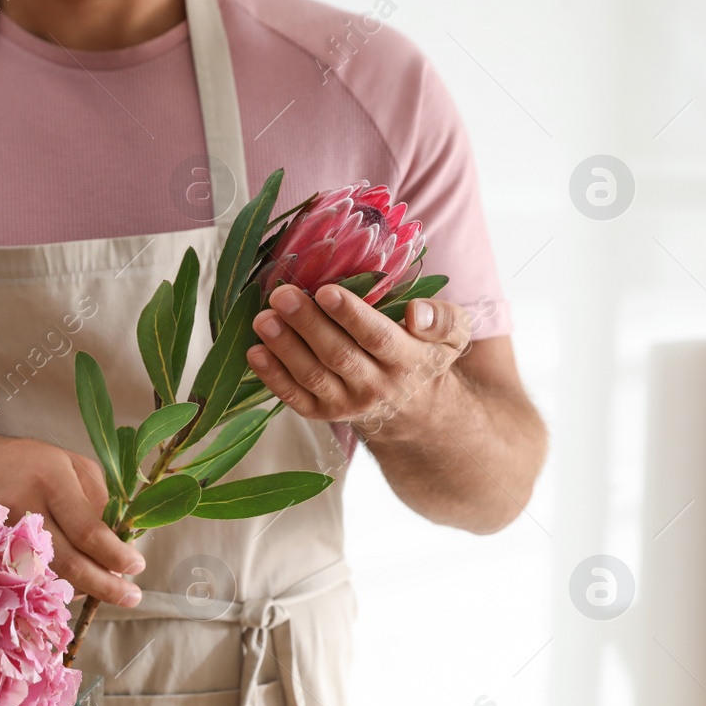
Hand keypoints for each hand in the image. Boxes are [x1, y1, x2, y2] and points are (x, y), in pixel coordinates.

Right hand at [0, 432, 143, 606]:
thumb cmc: (27, 462)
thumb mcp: (70, 464)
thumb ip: (99, 498)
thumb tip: (119, 541)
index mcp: (51, 481)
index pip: (89, 531)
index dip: (116, 555)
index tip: (137, 566)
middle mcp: (27, 509)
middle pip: (71, 563)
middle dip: (106, 585)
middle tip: (131, 596)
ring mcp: (5, 536)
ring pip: (52, 579)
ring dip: (84, 589)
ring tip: (104, 586)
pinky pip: (32, 581)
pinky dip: (57, 586)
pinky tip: (73, 582)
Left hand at [246, 283, 472, 438]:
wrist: (415, 411)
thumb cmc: (424, 354)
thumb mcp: (452, 335)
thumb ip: (442, 318)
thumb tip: (416, 314)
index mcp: (408, 360)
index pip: (376, 337)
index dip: (350, 315)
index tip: (325, 291)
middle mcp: (376, 386)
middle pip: (338, 355)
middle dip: (307, 324)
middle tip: (282, 295)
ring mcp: (347, 403)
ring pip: (313, 376)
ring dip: (284, 348)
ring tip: (262, 319)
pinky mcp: (323, 414)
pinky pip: (295, 397)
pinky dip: (272, 377)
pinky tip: (254, 352)